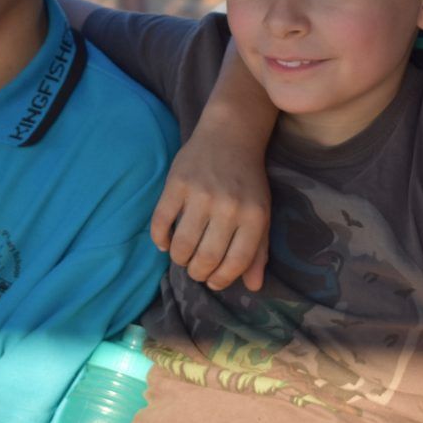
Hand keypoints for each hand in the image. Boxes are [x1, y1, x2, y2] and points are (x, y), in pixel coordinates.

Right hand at [150, 136, 270, 291]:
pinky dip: (160, 240)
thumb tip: (254, 287)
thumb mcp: (262, 213)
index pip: (235, 262)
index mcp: (253, 216)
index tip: (214, 281)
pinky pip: (161, 223)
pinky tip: (165, 243)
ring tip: (183, 256)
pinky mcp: (177, 184)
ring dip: (180, 260)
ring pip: (182, 246)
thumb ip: (258, 250)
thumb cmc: (248, 181)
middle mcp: (228, 207)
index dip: (222, 279)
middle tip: (196, 270)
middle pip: (206, 258)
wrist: (230, 135)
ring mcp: (200, 195)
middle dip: (198, 273)